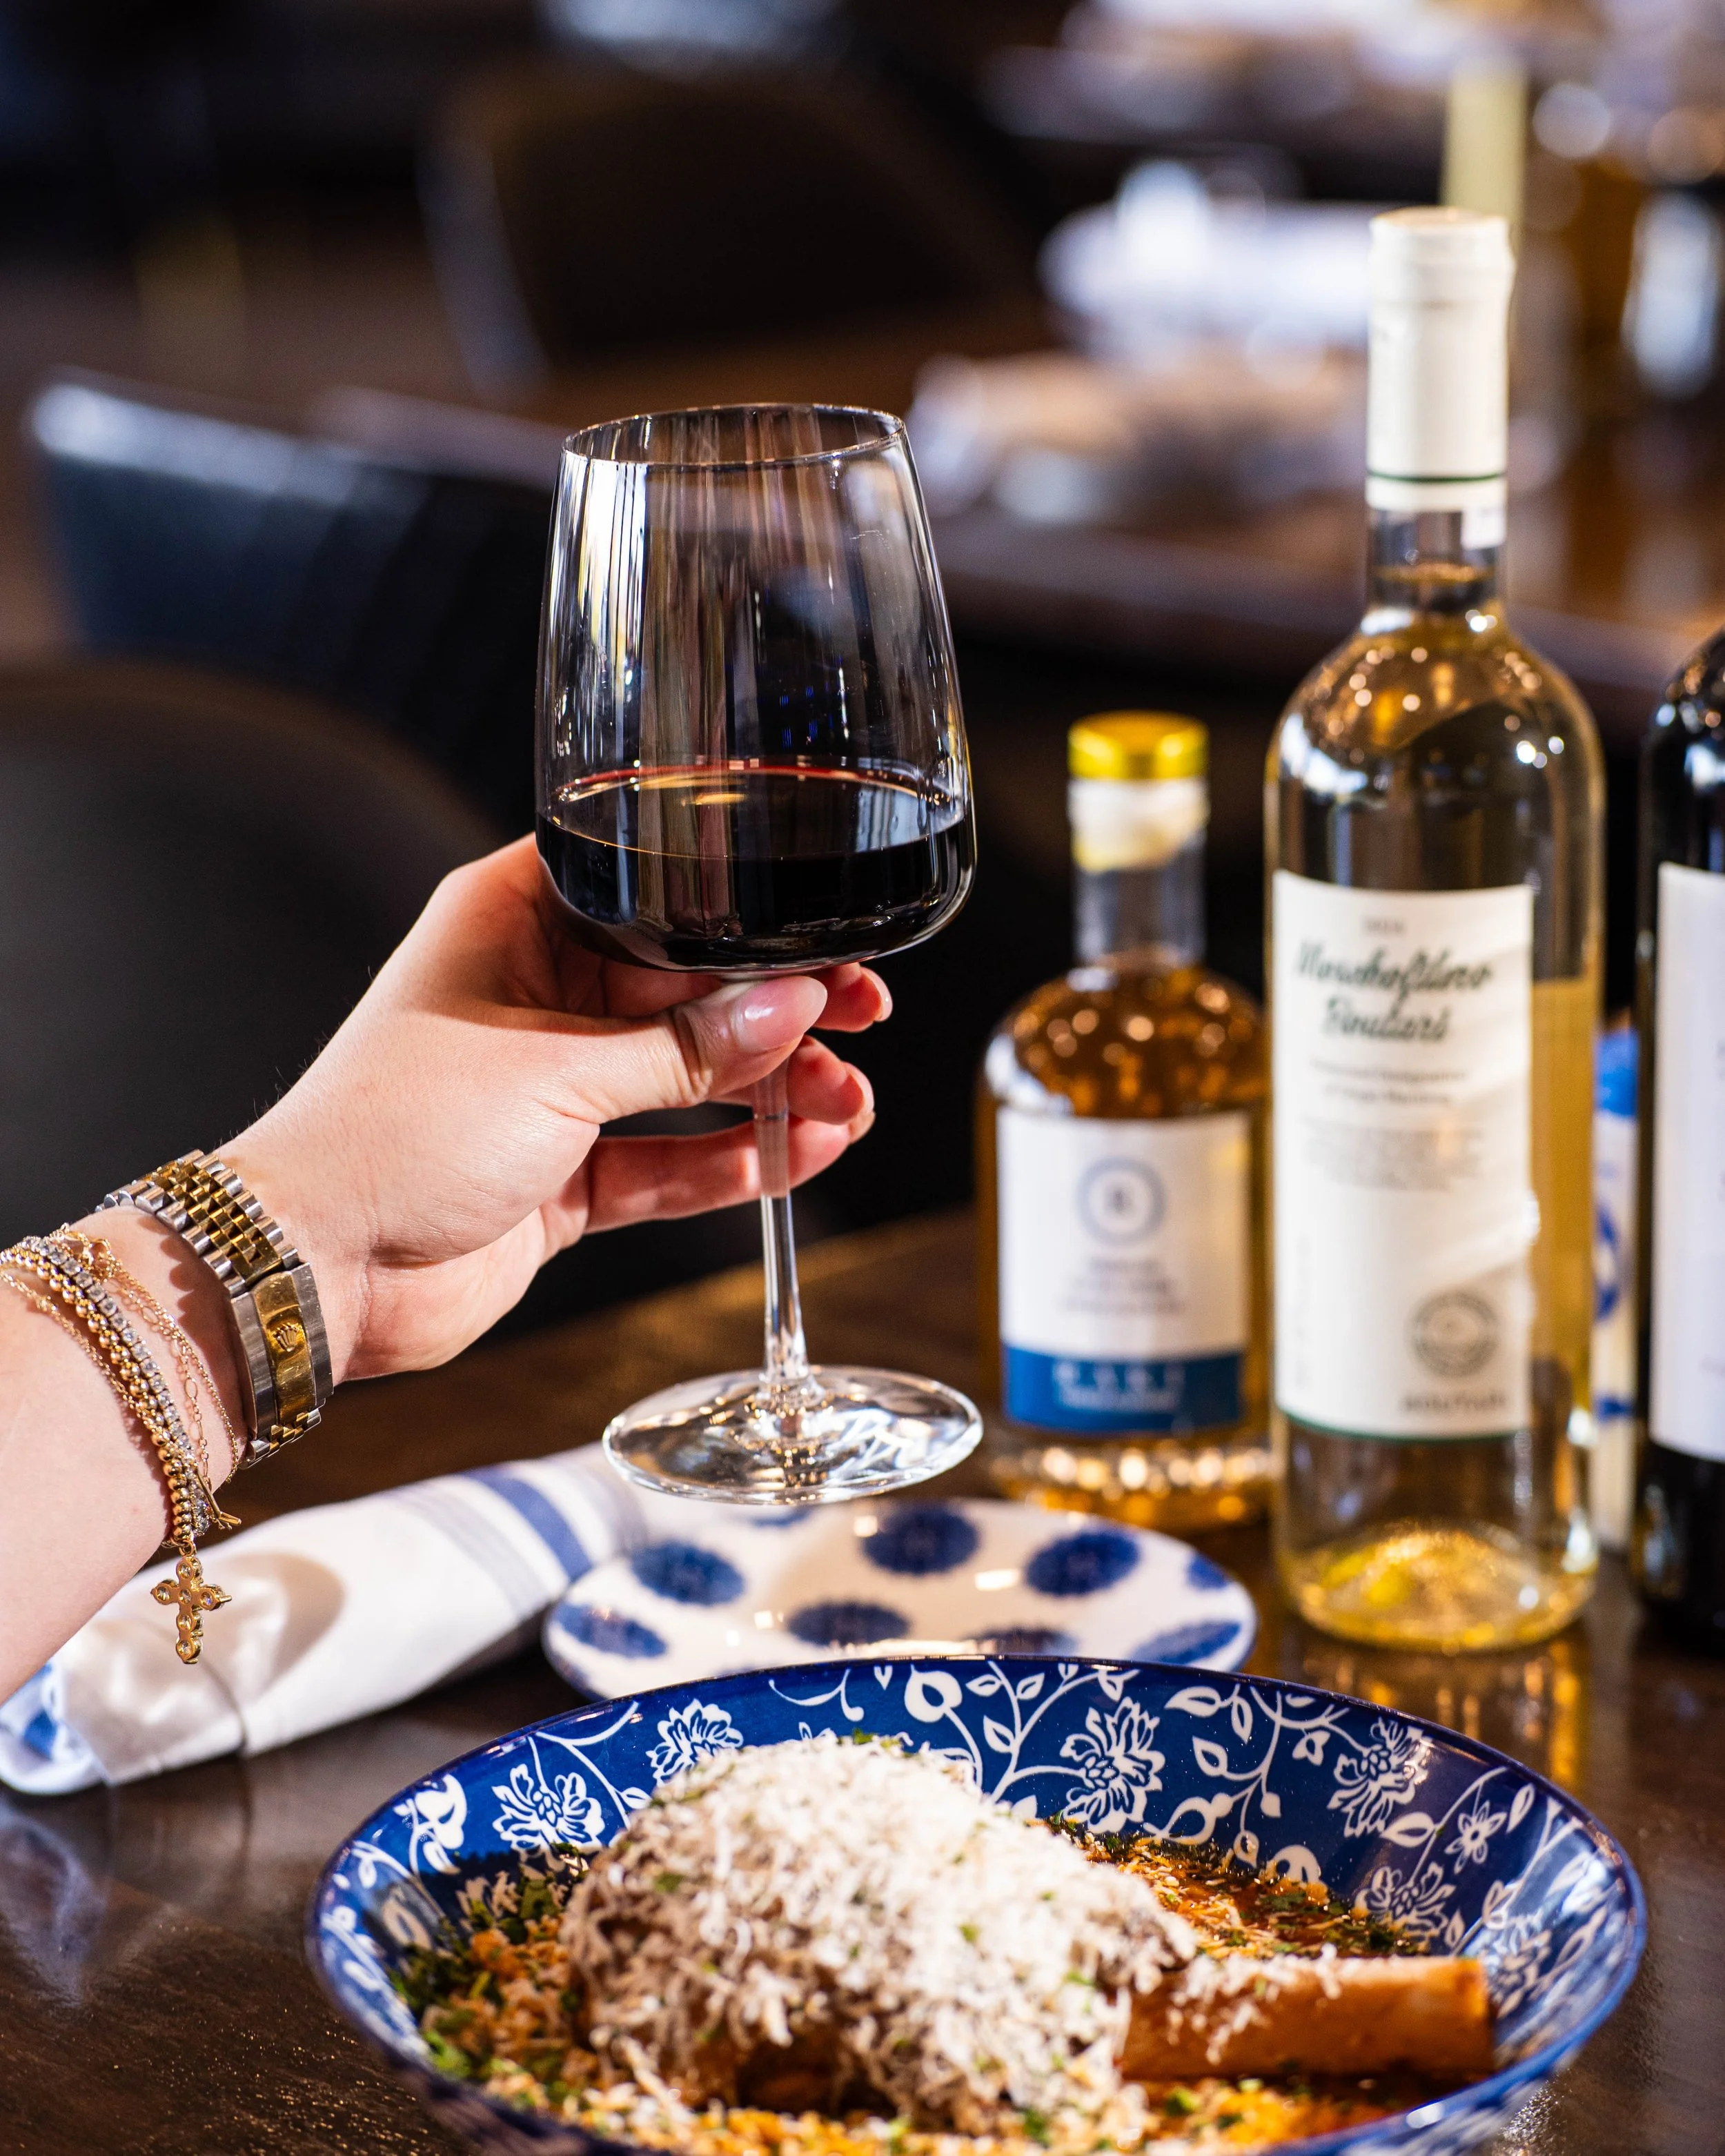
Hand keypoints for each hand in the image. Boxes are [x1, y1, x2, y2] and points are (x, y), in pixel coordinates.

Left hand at [223, 837, 884, 1383]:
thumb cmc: (393, 1132)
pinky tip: (799, 1155)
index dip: (737, 915)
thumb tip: (791, 1006)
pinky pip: (667, 1159)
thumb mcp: (557, 1071)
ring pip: (687, 1079)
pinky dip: (731, 1161)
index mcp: (513, 922)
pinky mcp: (561, 1174)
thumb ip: (685, 1047)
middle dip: (774, 1012)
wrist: (318, 1265)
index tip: (817, 939)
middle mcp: (536, 997)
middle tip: (859, 1020)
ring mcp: (550, 1089)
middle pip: (683, 991)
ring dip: (768, 1093)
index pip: (648, 893)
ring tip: (847, 1104)